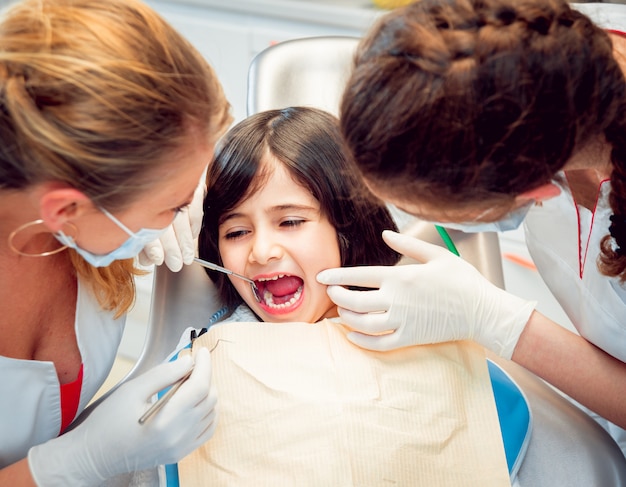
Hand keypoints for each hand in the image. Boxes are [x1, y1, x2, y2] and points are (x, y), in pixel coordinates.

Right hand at [28, 348, 216, 485]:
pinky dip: (208, 412)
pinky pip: (208, 429)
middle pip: (209, 398)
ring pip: (212, 412)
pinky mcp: (181, 453)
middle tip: (192, 365)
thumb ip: (164, 373)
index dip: (204, 365)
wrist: (95, 456)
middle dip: (205, 376)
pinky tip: (196, 402)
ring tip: (190, 381)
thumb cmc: (108, 422)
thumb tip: (189, 361)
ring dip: (207, 392)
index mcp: (166, 420)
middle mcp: (179, 436)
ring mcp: (182, 447)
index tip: (200, 352)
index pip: (200, 387)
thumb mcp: (133, 390)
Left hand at [138, 170, 205, 271]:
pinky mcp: (193, 187)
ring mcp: (177, 191)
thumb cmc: (153, 195)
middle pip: (166, 227)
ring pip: (182, 221)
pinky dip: (194, 226)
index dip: (153, 246)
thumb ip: (144, 239)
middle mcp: (159, 196)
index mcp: (142, 204)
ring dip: (186, 242)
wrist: (168, 165)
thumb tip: (147, 260)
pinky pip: (195, 210)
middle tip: (176, 264)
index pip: (148, 228)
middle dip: (173, 249)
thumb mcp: (143, 216)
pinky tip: (193, 237)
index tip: (158, 259)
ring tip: (188, 257)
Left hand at [317, 230, 535, 358]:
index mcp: (401, 276)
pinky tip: (352, 335)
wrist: (483, 310)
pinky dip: (362, 341)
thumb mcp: (436, 254)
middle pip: (355, 301)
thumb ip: (407, 244)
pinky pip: (379, 344)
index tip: (321, 276)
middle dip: (337, 297)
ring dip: (346, 318)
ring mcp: (403, 321)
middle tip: (331, 293)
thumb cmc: (462, 280)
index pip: (358, 276)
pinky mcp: (410, 338)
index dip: (336, 276)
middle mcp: (397, 300)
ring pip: (363, 324)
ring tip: (340, 311)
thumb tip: (385, 233)